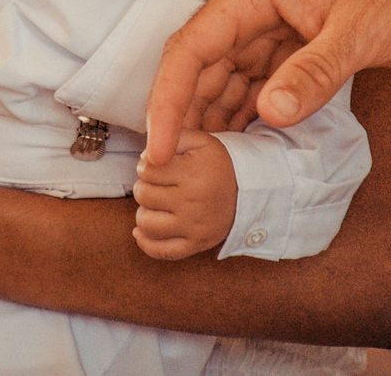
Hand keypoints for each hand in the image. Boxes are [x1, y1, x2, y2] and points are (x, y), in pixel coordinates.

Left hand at [132, 129, 236, 259]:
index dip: (145, 166)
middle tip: (158, 184)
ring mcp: (194, 227)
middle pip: (143, 195)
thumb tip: (144, 158)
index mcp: (191, 174)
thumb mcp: (200, 141)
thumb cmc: (218, 164)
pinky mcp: (196, 244)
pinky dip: (145, 242)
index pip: (146, 170)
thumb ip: (172, 138)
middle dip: (144, 186)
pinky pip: (161, 251)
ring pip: (147, 223)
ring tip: (155, 204)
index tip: (157, 166)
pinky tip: (141, 230)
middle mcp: (192, 203)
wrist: (249, 191)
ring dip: (144, 212)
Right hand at [145, 0, 390, 165]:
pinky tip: (242, 153)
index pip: (191, 47)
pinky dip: (247, 121)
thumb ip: (315, 72)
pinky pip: (259, 92)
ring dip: (214, 123)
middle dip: (185, 119)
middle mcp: (256, 13)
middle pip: (201, 70)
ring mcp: (277, 35)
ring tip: (202, 172)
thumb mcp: (362, 28)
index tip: (161, 148)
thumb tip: (270, 114)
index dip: (169, 99)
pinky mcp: (300, 55)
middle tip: (175, 174)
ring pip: (227, 84)